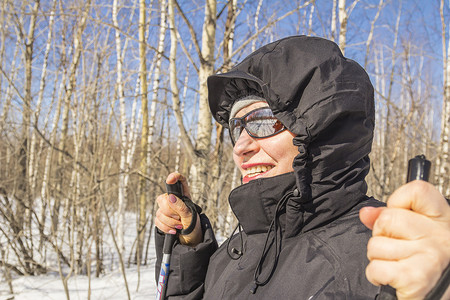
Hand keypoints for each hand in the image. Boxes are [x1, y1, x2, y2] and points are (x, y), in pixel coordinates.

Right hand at [155, 172, 201, 246]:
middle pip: (163, 199)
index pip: (180, 181)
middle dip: (169, 211)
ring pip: (159, 212)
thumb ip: (180, 206)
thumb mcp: (190, 216)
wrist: (191, 240)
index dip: (175, 177)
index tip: (170, 180)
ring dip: (169, 222)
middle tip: (179, 218)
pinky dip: (165, 227)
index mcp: (184, 196)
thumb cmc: (194, 226)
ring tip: (179, 227)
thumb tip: (170, 197)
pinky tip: (173, 231)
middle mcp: (173, 201)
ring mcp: (166, 210)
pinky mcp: (162, 219)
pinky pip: (157, 221)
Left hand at [359, 180, 449, 299]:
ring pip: (376, 244)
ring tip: (396, 264)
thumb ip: (390, 218)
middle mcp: (440, 236)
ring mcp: (429, 256)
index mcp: (442, 220)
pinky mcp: (415, 279)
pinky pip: (376, 268)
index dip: (398, 199)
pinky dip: (376, 275)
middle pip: (387, 218)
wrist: (436, 297)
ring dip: (378, 257)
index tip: (398, 213)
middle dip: (381, 235)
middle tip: (396, 248)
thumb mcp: (416, 235)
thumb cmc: (427, 266)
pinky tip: (391, 278)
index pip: (418, 190)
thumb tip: (366, 212)